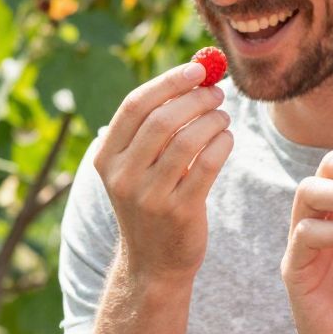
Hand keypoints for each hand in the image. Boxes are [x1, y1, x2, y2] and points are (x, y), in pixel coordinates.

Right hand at [94, 60, 232, 280]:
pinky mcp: (179, 212)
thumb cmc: (151, 202)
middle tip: (216, 93)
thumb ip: (155, 125)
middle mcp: (122, 177)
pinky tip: (226, 139)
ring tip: (223, 118)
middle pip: (161, 120)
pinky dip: (222, 143)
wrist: (153, 263)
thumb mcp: (137, 167)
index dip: (168, 82)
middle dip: (195, 99)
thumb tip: (196, 72)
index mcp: (106, 159)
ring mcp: (149, 197)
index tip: (197, 69)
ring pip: (187, 140)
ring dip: (213, 120)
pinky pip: (207, 164)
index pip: (134, 106)